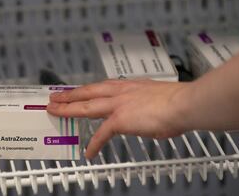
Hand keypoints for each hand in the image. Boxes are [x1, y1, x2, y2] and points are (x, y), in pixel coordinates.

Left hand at [47, 79, 190, 158]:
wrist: (183, 104)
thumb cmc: (177, 100)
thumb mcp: (156, 96)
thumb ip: (146, 104)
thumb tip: (147, 111)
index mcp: (129, 86)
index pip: (101, 86)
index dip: (87, 88)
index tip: (78, 89)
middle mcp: (120, 92)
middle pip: (87, 92)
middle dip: (69, 94)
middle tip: (55, 96)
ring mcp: (118, 105)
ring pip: (85, 106)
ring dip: (68, 108)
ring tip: (55, 110)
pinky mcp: (120, 119)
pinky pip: (101, 134)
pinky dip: (94, 144)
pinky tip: (89, 152)